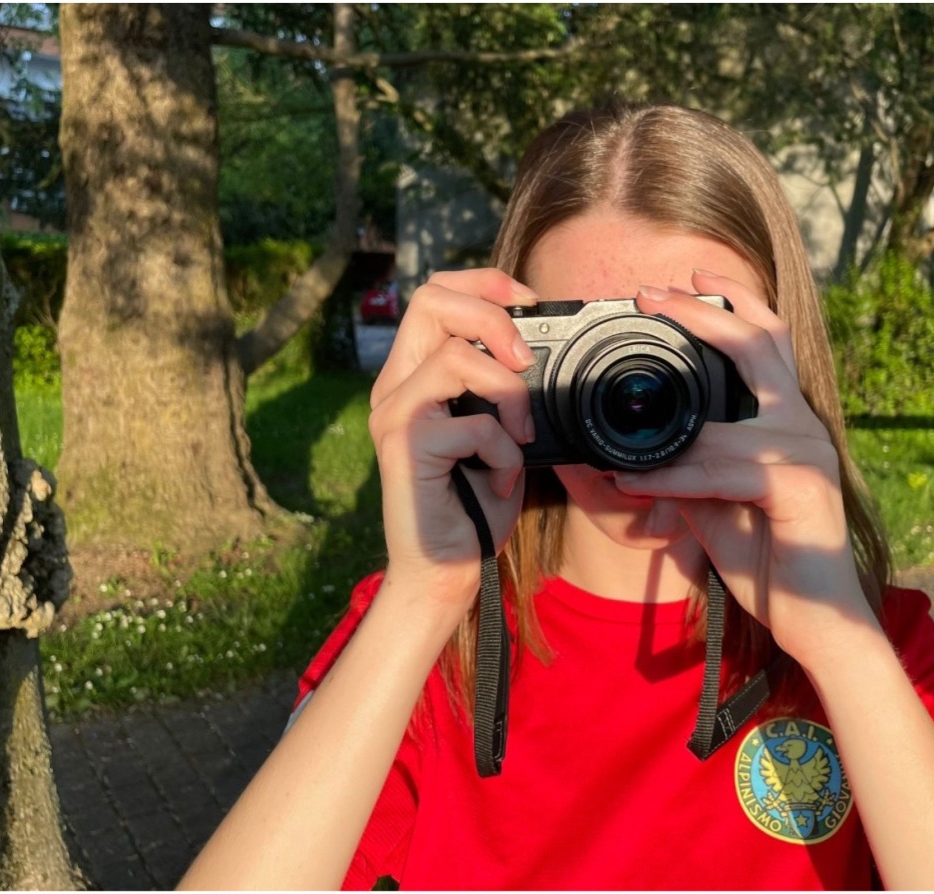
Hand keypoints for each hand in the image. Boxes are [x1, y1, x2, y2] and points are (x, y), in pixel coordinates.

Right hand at [368, 269, 538, 622]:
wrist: (447, 570)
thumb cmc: (474, 503)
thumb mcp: (495, 431)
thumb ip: (499, 388)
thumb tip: (537, 351)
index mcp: (415, 375)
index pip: (434, 293)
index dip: (484, 283)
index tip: (529, 302)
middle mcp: (396, 386)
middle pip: (430, 299)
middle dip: (492, 316)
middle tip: (525, 360)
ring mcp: (396, 414)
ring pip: (456, 357)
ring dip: (509, 394)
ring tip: (521, 437)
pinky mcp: (408, 447)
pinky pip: (474, 425)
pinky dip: (505, 453)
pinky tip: (502, 482)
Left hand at [613, 270, 874, 664]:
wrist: (814, 619)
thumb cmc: (767, 556)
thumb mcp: (712, 503)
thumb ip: (683, 467)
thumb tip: (629, 453)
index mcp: (784, 419)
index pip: (766, 340)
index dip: (732, 303)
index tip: (688, 280)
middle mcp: (801, 424)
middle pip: (758, 343)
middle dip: (703, 313)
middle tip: (651, 294)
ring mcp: (806, 452)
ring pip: (723, 424)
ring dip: (660, 439)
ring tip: (610, 449)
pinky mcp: (801, 487)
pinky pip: (724, 471)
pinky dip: (675, 478)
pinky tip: (637, 484)